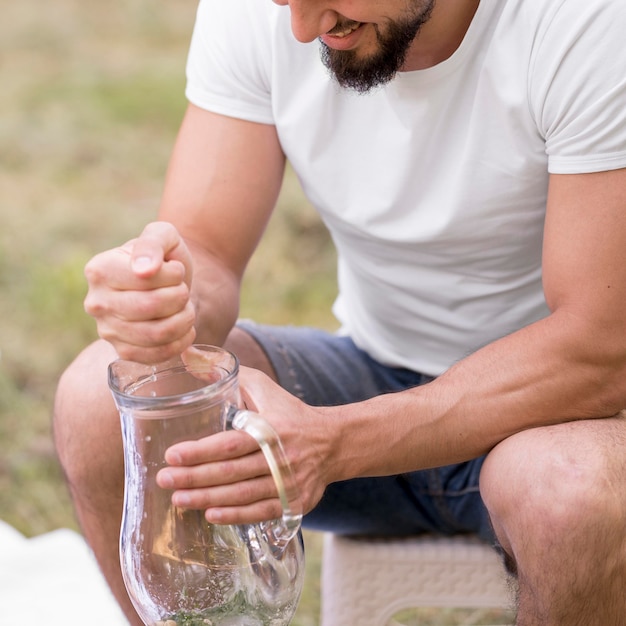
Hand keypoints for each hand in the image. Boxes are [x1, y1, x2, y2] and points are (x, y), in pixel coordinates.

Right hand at [84, 221, 195, 362]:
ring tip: (186, 308)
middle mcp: (96, 302)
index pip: (144, 278)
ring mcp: (107, 330)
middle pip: (149, 306)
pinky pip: (156, 355)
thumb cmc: (164, 257)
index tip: (175, 270)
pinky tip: (185, 328)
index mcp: (99, 270)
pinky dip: (180, 342)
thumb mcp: (162, 235)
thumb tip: (144, 269)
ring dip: (183, 320)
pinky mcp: (124, 351)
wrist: (169, 283)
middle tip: (183, 290)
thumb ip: (152, 243)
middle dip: (179, 297)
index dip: (172, 275)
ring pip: (156, 333)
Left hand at [156, 367, 333, 524]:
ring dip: (207, 499)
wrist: (332, 442)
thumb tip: (190, 358)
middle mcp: (281, 457)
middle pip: (232, 472)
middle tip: (164, 479)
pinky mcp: (294, 503)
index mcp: (272, 428)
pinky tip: (209, 513)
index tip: (172, 455)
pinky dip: (234, 515)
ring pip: (242, 495)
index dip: (200, 452)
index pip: (231, 443)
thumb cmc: (289, 412)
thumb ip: (228, 374)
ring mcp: (289, 483)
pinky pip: (260, 512)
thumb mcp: (263, 387)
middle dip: (194, 478)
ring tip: (177, 499)